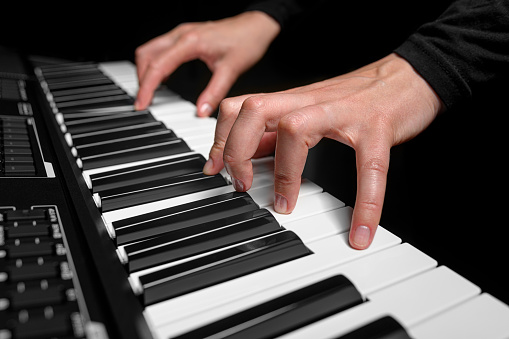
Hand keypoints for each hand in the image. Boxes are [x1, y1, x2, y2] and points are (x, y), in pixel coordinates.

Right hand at [134, 11, 279, 115]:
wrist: (255, 26)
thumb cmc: (246, 42)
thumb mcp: (231, 70)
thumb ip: (214, 93)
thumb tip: (200, 112)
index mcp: (190, 42)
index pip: (158, 66)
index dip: (146, 87)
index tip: (142, 104)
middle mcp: (181, 34)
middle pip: (147, 56)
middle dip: (142, 80)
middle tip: (144, 101)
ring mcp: (181, 33)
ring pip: (150, 50)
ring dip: (146, 70)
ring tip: (149, 92)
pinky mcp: (184, 35)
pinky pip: (159, 48)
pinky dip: (154, 63)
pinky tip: (162, 78)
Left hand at [203, 53, 442, 248]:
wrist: (408, 77)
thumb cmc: (359, 96)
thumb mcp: (312, 109)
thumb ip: (280, 129)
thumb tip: (251, 152)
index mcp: (294, 100)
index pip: (241, 108)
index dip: (221, 139)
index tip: (216, 170)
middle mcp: (311, 102)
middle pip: (255, 110)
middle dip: (236, 150)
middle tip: (242, 185)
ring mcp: (344, 113)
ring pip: (296, 128)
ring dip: (283, 173)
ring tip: (284, 205)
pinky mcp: (377, 128)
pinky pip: (368, 169)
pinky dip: (365, 204)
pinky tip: (362, 231)